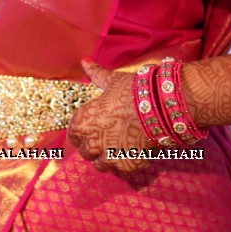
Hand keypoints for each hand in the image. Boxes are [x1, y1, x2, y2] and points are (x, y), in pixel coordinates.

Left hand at [65, 59, 157, 174]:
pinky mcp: (126, 166)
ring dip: (109, 158)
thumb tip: (84, 60)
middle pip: (86, 152)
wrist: (157, 105)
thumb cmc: (131, 90)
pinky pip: (121, 171)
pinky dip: (126, 164)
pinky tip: (134, 152)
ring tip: (122, 147)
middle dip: (95, 147)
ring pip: (101, 165)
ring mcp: (108, 156)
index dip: (83, 133)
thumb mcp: (111, 81)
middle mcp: (90, 142)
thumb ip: (95, 74)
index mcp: (81, 122)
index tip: (94, 129)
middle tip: (110, 137)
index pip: (73, 136)